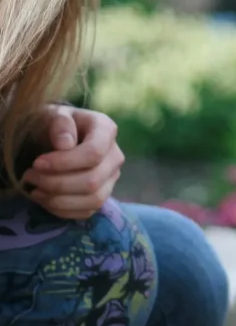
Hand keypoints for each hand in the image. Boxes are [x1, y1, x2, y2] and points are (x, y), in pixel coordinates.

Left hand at [22, 104, 123, 219]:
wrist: (59, 135)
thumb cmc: (55, 124)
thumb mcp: (53, 114)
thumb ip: (60, 124)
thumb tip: (65, 145)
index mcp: (106, 130)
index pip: (93, 153)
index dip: (64, 163)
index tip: (37, 163)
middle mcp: (115, 156)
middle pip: (93, 181)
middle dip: (57, 183)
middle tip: (30, 176)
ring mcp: (111, 178)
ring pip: (93, 200)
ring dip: (59, 200)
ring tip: (35, 190)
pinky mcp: (103, 195)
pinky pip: (87, 211)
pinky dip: (62, 210)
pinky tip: (44, 198)